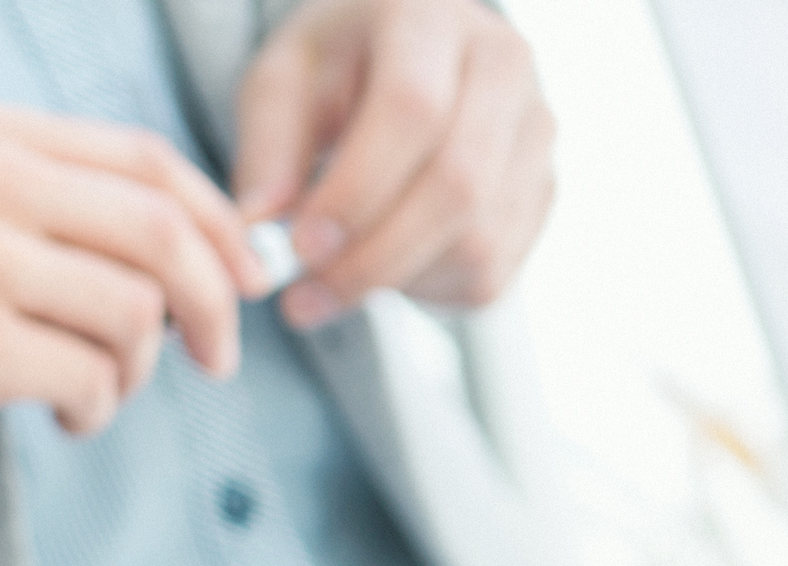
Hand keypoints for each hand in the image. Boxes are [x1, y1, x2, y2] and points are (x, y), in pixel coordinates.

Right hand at [0, 103, 261, 456]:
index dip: (218, 223)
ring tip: (97, 394)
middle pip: (163, 235)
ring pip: (134, 314)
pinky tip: (64, 416)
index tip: (241, 275)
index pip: (149, 161)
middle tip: (217, 356)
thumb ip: (36, 197)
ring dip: (138, 369)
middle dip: (215, 303)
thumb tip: (168, 251)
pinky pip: (88, 377)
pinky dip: (95, 407)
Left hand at [231, 0, 555, 330]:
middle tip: (300, 301)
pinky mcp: (543, 185)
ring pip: (480, 238)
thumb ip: (266, 149)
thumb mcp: (280, 84)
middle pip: (459, 183)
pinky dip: (427, 293)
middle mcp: (503, 64)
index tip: (299, 248)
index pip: (413, 111)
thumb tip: (258, 227)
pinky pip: (493, 268)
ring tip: (329, 284)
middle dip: (371, 259)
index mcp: (429, 19)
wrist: (404, 60)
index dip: (356, 192)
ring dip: (394, 283)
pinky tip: (383, 270)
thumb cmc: (333, 70)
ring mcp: (536, 127)